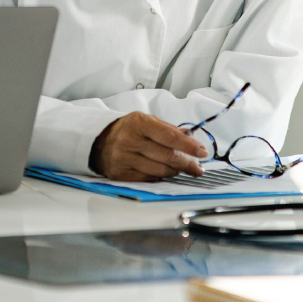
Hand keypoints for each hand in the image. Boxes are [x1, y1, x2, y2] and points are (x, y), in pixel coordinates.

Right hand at [90, 112, 209, 181]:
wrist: (100, 141)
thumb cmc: (130, 130)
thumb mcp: (148, 122)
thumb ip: (170, 130)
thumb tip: (193, 139)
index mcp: (138, 123)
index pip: (169, 136)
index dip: (189, 146)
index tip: (203, 152)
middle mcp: (129, 140)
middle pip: (168, 156)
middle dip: (188, 163)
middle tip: (198, 167)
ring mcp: (123, 158)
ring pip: (160, 171)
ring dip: (176, 171)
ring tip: (181, 168)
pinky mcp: (120, 174)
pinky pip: (149, 179)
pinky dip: (160, 176)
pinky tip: (163, 171)